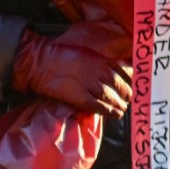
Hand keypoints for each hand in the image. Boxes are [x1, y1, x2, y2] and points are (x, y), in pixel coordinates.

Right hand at [12, 29, 131, 117]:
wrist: (41, 62)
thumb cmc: (57, 55)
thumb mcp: (83, 53)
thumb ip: (97, 63)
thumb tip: (108, 73)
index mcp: (100, 59)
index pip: (122, 73)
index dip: (127, 82)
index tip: (129, 88)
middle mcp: (99, 72)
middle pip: (119, 86)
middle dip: (125, 95)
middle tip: (126, 101)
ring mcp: (90, 85)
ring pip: (111, 98)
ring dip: (119, 106)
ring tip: (121, 111)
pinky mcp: (80, 97)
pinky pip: (99, 107)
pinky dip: (108, 112)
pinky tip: (113, 114)